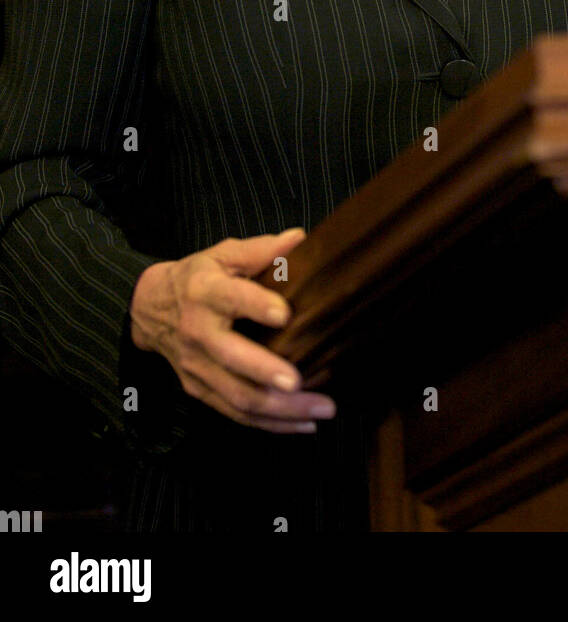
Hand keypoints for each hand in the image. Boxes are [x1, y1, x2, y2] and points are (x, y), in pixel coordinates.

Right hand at [129, 228, 335, 432]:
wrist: (150, 308)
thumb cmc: (197, 278)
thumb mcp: (223, 255)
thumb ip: (261, 250)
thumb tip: (299, 239)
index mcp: (206, 292)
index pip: (231, 298)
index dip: (256, 305)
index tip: (284, 315)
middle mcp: (199, 332)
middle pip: (233, 358)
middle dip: (267, 373)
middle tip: (300, 382)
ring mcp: (198, 367)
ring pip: (238, 396)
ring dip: (281, 410)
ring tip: (320, 411)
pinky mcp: (199, 390)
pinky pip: (236, 413)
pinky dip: (271, 424)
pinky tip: (303, 425)